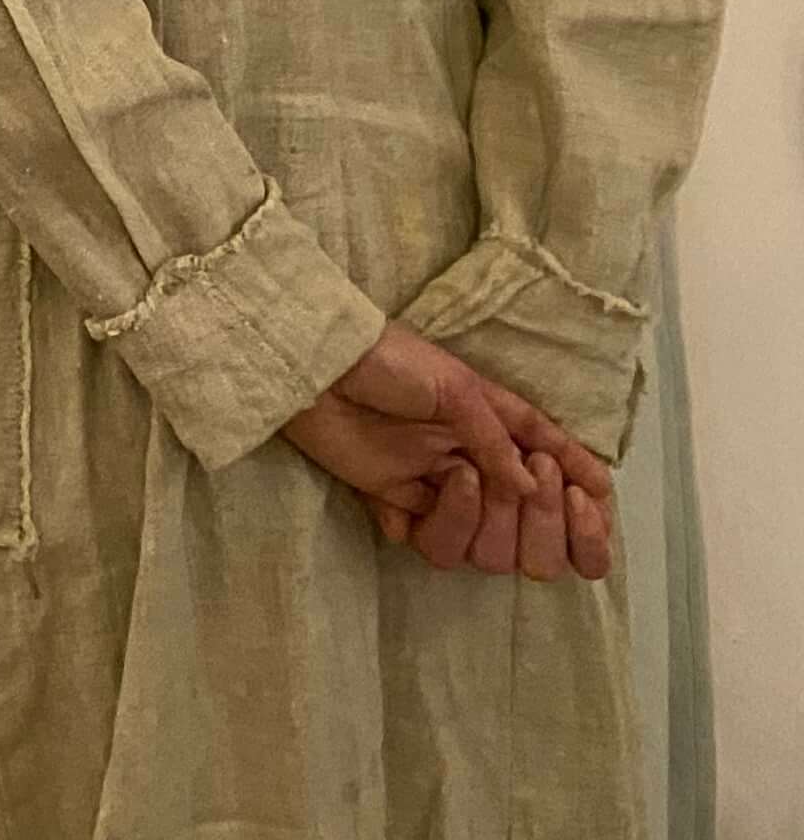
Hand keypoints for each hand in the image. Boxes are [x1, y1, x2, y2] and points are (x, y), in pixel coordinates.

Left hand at [277, 321, 613, 580]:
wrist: (313, 368)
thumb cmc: (389, 361)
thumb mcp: (453, 387)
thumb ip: (494, 439)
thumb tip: (532, 486)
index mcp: (497, 422)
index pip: (554, 458)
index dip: (580, 486)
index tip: (593, 502)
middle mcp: (475, 459)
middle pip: (529, 523)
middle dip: (537, 521)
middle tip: (523, 490)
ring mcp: (436, 482)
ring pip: (482, 545)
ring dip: (474, 523)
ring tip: (452, 479)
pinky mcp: (393, 497)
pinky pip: (427, 542)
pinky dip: (423, 531)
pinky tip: (402, 509)